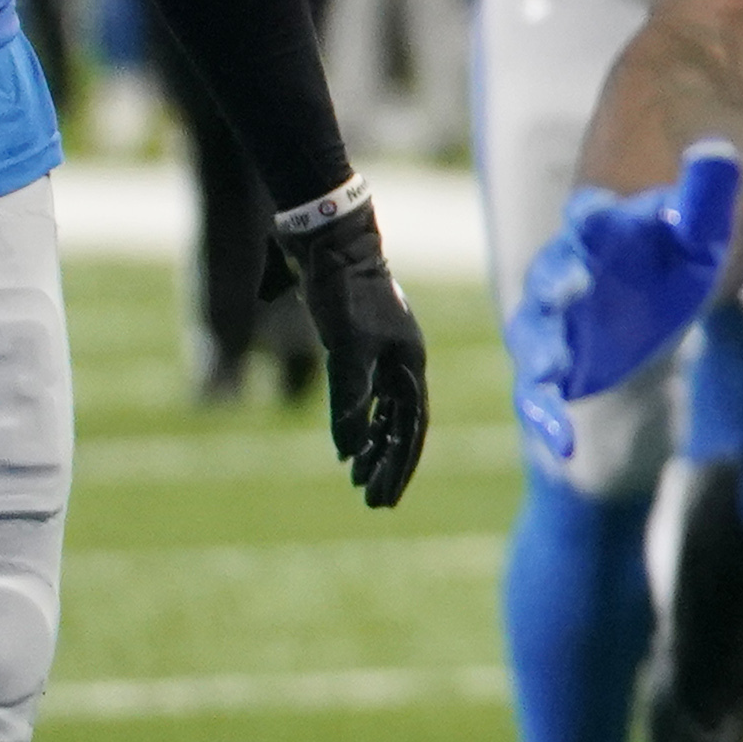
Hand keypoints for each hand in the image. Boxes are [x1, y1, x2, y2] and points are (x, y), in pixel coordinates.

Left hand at [281, 198, 432, 508]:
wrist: (330, 241)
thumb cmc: (344, 291)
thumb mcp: (346, 349)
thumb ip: (349, 399)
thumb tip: (348, 447)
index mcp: (411, 363)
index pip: (412, 427)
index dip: (401, 465)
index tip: (386, 497)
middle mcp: (403, 362)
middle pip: (402, 425)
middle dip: (388, 464)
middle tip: (373, 501)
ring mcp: (384, 353)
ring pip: (385, 412)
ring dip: (373, 446)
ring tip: (357, 478)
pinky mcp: (360, 344)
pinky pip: (367, 395)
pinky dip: (359, 420)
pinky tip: (346, 439)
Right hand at [510, 144, 740, 479]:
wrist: (654, 274)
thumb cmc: (677, 241)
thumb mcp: (703, 222)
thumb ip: (705, 193)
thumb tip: (718, 153)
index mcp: (601, 228)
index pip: (593, 217)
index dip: (594, 215)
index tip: (597, 212)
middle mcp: (567, 270)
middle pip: (553, 274)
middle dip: (559, 281)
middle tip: (567, 287)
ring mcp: (557, 320)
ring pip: (535, 335)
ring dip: (540, 353)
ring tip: (548, 374)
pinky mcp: (559, 361)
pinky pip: (541, 390)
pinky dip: (544, 413)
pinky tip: (560, 445)